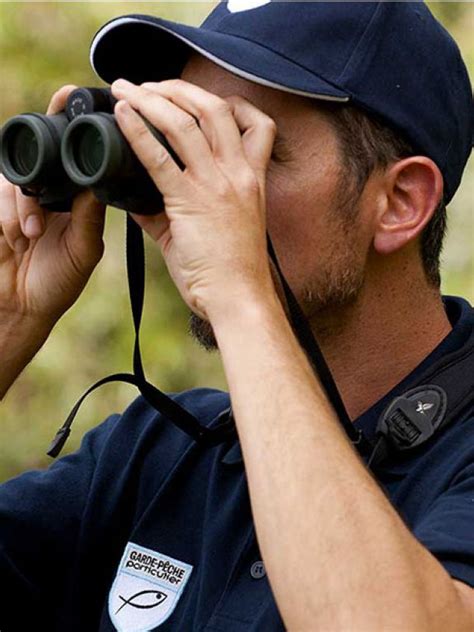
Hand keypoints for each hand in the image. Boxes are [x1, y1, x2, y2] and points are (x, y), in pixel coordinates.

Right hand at [0, 85, 105, 327]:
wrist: (22, 308)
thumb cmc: (57, 282)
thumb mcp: (83, 249)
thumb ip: (89, 216)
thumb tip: (98, 180)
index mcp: (71, 198)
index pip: (71, 155)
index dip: (67, 124)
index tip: (68, 96)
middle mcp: (44, 193)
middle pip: (37, 155)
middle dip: (38, 150)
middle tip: (44, 151)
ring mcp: (16, 200)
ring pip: (14, 176)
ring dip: (22, 202)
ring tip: (32, 234)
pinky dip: (8, 213)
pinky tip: (17, 235)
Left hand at [111, 78, 276, 320]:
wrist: (239, 299)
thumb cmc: (231, 271)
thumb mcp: (216, 229)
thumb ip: (180, 207)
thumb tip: (137, 197)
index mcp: (253, 179)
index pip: (258, 124)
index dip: (231, 103)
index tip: (197, 101)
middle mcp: (238, 174)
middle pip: (216, 109)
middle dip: (179, 89)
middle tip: (150, 86)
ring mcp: (216, 185)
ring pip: (186, 122)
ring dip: (152, 99)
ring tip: (127, 91)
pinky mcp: (191, 203)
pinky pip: (159, 158)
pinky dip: (137, 132)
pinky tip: (121, 117)